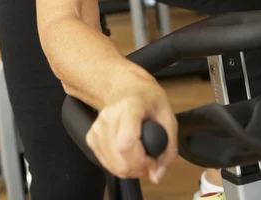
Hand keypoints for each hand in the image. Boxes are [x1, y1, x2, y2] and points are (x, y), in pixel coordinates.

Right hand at [86, 62, 177, 183]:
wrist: (126, 87)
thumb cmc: (147, 97)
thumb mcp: (168, 115)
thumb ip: (169, 147)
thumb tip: (157, 174)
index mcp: (129, 106)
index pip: (126, 143)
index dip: (141, 161)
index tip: (153, 160)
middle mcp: (109, 116)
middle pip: (120, 161)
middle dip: (140, 168)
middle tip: (150, 159)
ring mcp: (97, 127)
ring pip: (113, 166)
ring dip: (131, 168)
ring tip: (141, 152)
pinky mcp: (91, 137)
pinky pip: (106, 163)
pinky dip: (120, 164)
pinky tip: (128, 150)